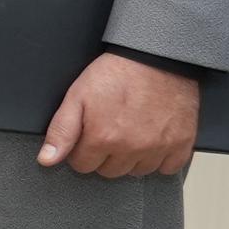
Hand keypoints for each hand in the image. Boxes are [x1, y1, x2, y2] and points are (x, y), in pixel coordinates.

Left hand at [40, 51, 198, 177]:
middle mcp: (132, 148)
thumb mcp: (77, 96)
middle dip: (105, 155)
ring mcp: (159, 147)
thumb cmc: (117, 73)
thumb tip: (47, 160)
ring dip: (132, 158)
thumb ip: (61, 131)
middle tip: (110, 130)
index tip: (88, 134)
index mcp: (103, 138)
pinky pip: (169, 168)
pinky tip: (153, 140)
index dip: (81, 150)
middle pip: (110, 171)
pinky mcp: (181, 143)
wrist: (156, 57)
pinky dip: (161, 159)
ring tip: (131, 132)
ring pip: (138, 171)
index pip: (82, 165)